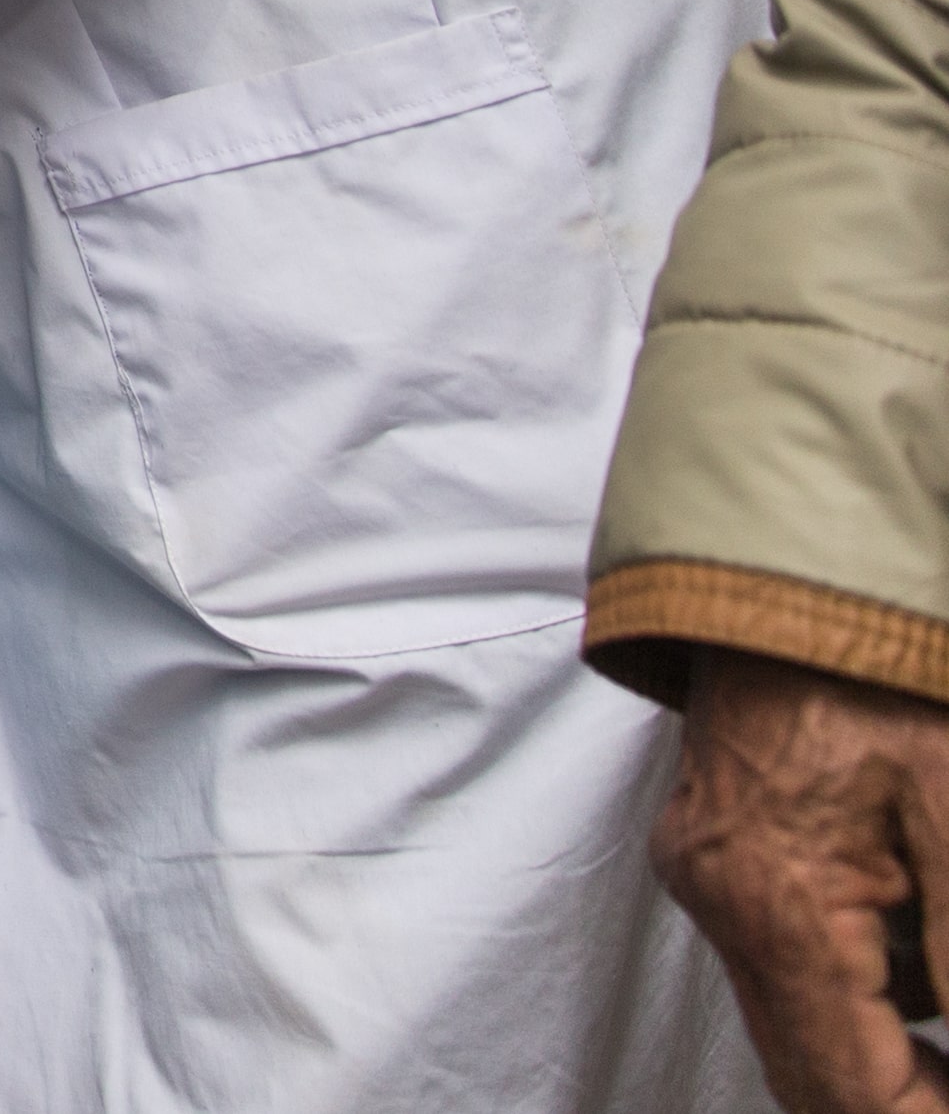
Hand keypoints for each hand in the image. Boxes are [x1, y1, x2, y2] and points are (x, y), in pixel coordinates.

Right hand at [655, 649, 948, 1112]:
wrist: (792, 560)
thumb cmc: (884, 672)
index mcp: (777, 905)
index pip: (850, 1090)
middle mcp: (718, 902)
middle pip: (809, 1070)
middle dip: (900, 1090)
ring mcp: (702, 873)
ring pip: (797, 1016)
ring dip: (887, 1033)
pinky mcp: (707, 845)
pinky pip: (781, 953)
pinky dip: (858, 972)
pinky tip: (918, 923)